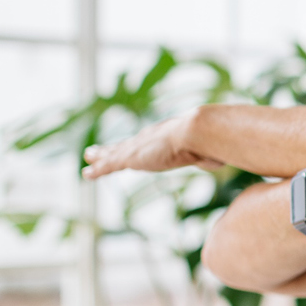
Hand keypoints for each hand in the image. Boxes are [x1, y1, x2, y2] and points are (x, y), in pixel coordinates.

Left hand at [82, 110, 221, 178]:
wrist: (198, 132)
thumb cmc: (207, 140)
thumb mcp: (206, 151)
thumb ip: (207, 156)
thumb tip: (217, 160)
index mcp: (166, 136)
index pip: (147, 142)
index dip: (137, 146)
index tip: (130, 147)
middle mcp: (150, 138)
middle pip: (126, 144)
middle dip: (112, 148)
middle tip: (98, 149)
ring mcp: (139, 147)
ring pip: (114, 152)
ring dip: (100, 156)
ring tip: (88, 155)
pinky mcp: (130, 157)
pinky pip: (109, 165)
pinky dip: (98, 169)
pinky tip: (87, 174)